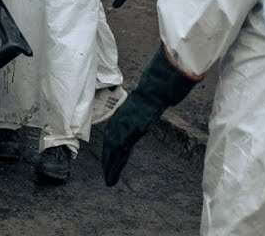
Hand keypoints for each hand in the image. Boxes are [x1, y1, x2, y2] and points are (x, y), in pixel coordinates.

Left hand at [102, 50, 197, 185]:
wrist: (157, 86)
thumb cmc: (152, 91)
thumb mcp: (142, 101)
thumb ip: (137, 110)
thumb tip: (141, 113)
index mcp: (123, 116)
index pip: (113, 136)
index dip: (109, 152)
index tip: (107, 164)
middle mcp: (122, 121)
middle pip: (111, 145)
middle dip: (109, 162)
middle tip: (107, 178)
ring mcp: (126, 125)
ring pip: (115, 148)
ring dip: (112, 164)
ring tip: (110, 179)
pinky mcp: (133, 128)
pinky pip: (123, 146)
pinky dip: (118, 158)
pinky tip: (116, 167)